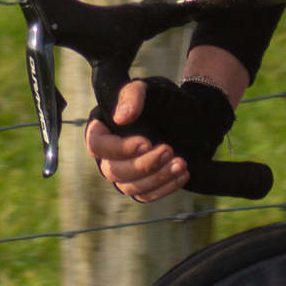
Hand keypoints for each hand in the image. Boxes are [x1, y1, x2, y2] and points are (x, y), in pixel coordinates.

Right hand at [84, 75, 232, 203]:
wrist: (188, 117)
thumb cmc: (162, 100)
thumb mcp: (148, 90)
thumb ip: (133, 96)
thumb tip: (120, 117)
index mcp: (102, 129)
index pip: (97, 145)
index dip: (119, 148)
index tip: (146, 142)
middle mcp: (109, 155)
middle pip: (113, 170)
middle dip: (143, 164)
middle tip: (169, 150)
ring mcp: (124, 173)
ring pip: (130, 187)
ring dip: (156, 178)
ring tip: (181, 164)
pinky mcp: (141, 185)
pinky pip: (146, 196)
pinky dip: (164, 188)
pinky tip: (182, 175)